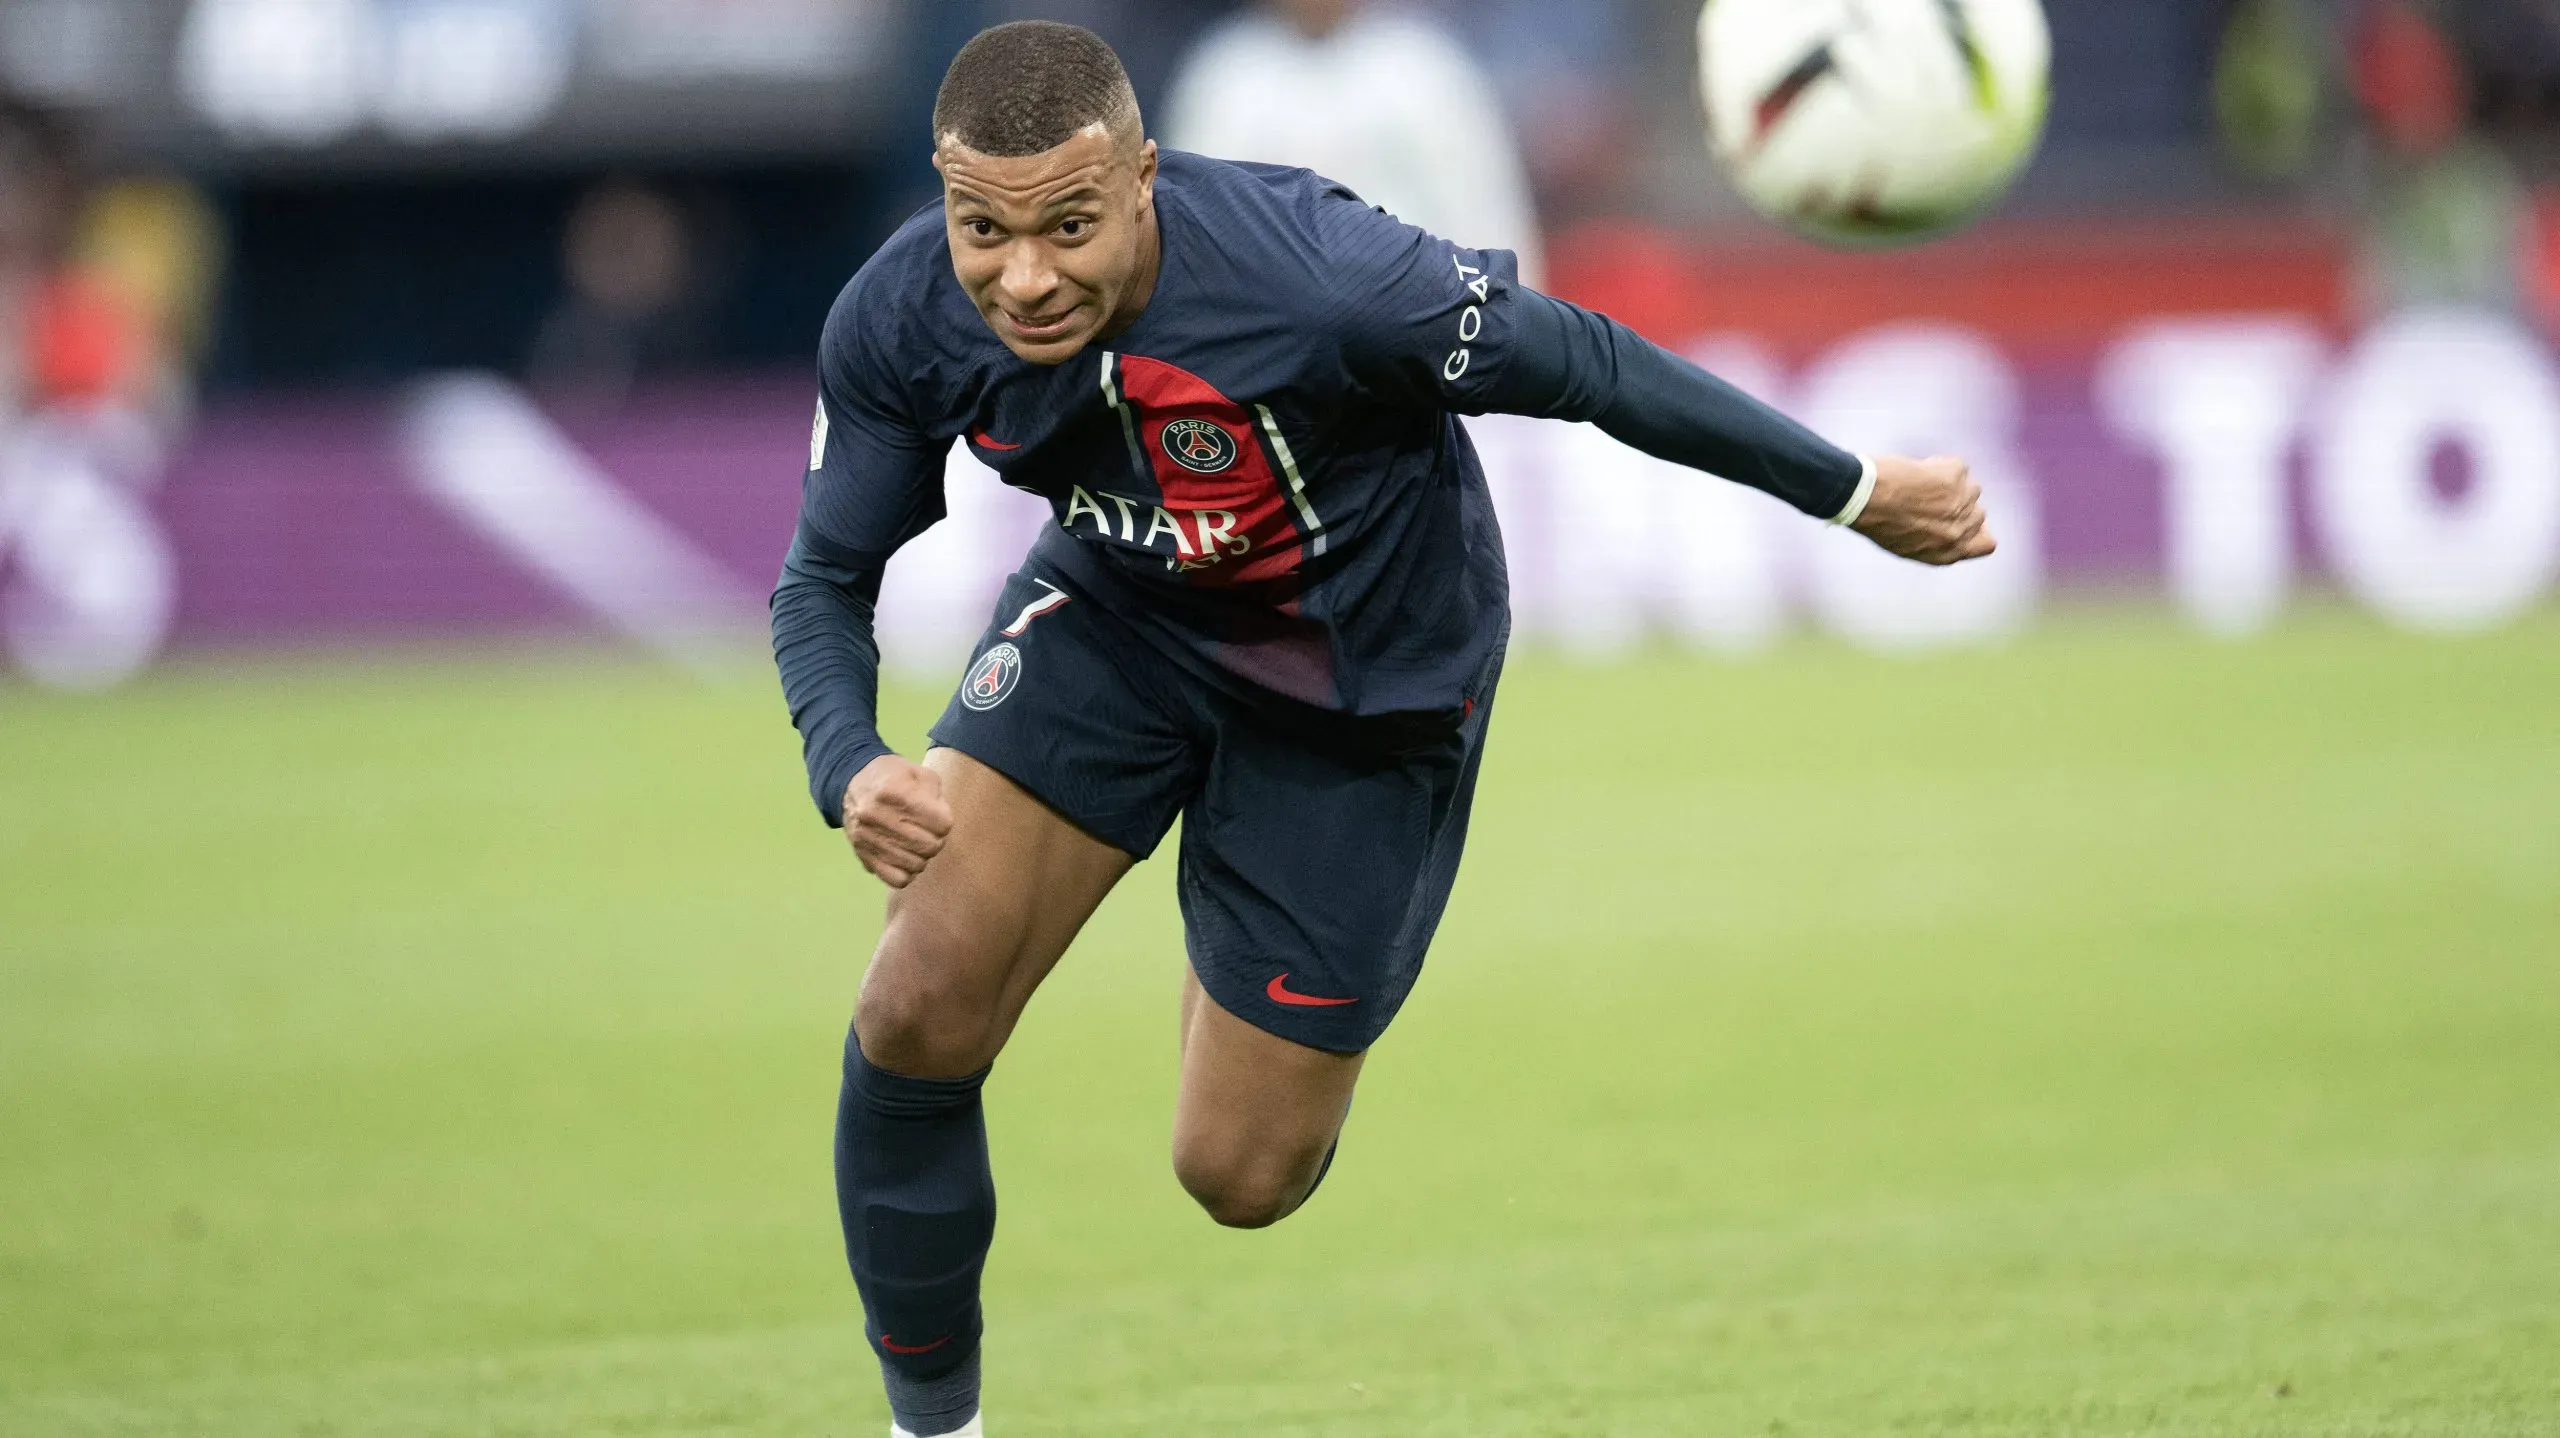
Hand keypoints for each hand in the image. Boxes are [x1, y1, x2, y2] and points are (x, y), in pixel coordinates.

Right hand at [843, 755, 950, 889]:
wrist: (851, 783)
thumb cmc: (893, 777)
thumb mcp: (919, 773)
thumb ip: (937, 796)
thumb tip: (941, 826)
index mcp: (895, 792)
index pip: (942, 824)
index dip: (945, 821)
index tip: (937, 816)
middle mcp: (878, 816)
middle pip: (930, 846)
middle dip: (936, 839)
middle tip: (929, 831)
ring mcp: (868, 839)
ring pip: (916, 865)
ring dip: (922, 855)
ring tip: (916, 842)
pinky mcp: (863, 855)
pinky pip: (897, 879)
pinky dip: (907, 871)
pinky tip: (905, 857)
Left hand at [1851, 455, 1997, 565]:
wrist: (1865, 498)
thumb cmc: (1877, 521)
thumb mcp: (1907, 544)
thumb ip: (1936, 540)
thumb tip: (1952, 527)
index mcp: (1949, 552)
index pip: (1987, 544)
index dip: (1979, 530)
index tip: (1962, 519)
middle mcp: (1962, 530)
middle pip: (1979, 512)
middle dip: (1959, 503)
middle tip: (1930, 497)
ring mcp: (1963, 502)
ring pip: (1970, 487)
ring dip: (1951, 484)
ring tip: (1918, 486)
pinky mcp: (1957, 475)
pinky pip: (1958, 466)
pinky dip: (1940, 465)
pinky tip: (1916, 472)